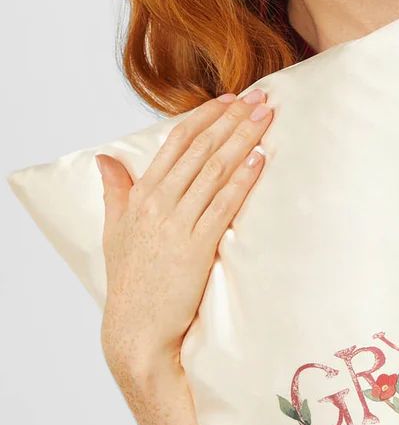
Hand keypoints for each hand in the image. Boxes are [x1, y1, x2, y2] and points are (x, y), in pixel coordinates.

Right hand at [98, 88, 272, 375]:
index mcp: (141, 194)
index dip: (206, 116)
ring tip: (267, 117)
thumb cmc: (130, 280)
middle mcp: (159, 202)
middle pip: (202, 148)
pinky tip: (260, 159)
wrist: (136, 328)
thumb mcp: (114, 230)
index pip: (177, 141)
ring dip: (244, 139)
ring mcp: (178, 223)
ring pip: (216, 170)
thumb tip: (105, 159)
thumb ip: (115, 191)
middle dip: (233, 119)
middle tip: (260, 97)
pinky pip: (225, 204)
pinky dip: (243, 179)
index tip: (229, 99)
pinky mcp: (198, 246)